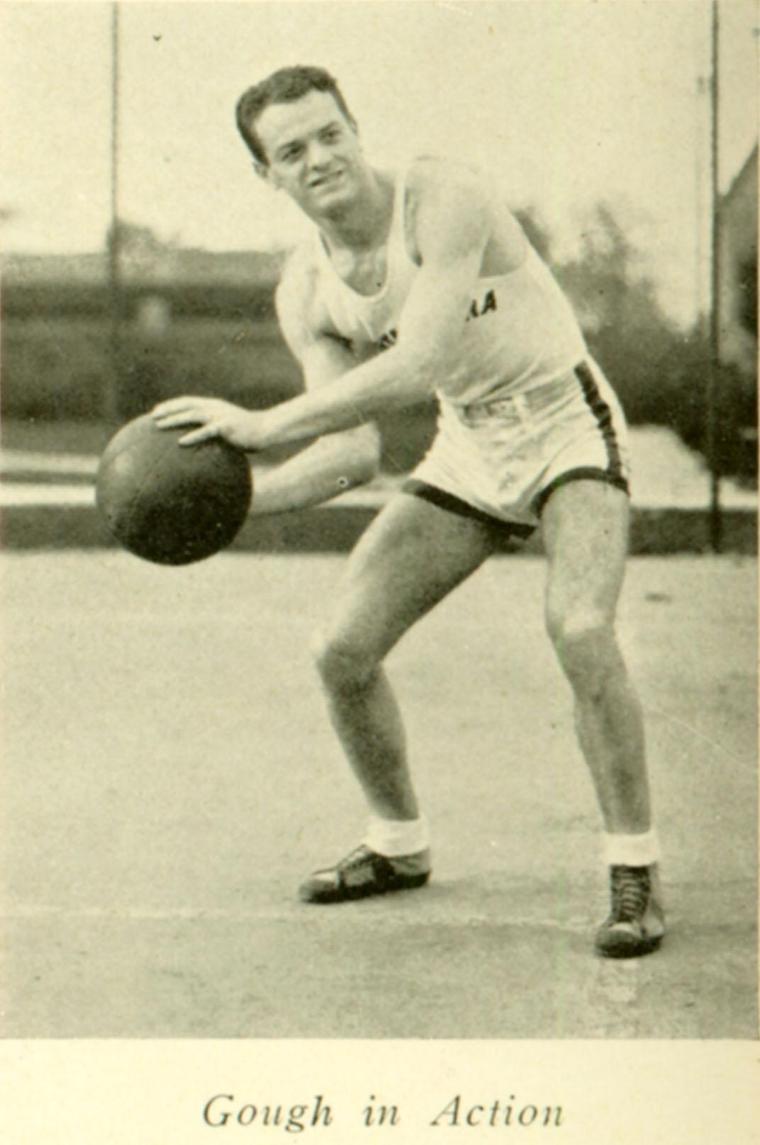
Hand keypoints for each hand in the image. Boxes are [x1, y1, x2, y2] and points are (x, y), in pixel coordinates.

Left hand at [151, 397, 270, 449]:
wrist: (266, 430)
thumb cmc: (247, 433)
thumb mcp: (228, 428)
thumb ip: (214, 431)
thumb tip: (202, 444)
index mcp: (214, 406)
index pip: (188, 401)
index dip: (171, 405)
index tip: (156, 411)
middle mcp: (214, 407)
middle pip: (186, 405)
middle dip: (168, 409)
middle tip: (151, 417)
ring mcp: (220, 416)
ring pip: (192, 415)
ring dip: (174, 419)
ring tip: (159, 425)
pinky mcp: (226, 427)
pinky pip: (206, 431)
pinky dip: (193, 436)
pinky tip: (180, 442)